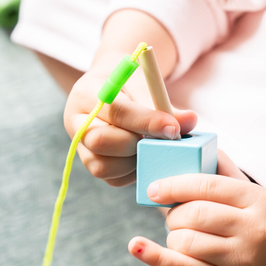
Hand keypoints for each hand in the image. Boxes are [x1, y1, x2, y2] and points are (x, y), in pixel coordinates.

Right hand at [64, 61, 196, 186]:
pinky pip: (112, 179)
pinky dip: (133, 173)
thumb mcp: (145, 86)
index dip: (146, 122)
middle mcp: (76, 123)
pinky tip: (144, 158)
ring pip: (103, 166)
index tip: (173, 129)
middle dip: (136, 144)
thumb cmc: (128, 87)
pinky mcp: (93, 165)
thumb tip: (190, 121)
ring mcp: (80, 148)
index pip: (114, 110)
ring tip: (151, 149)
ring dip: (134, 162)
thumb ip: (165, 105)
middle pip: (101, 141)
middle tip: (160, 140)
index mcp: (86, 94)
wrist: (109, 91)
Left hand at [128, 150, 265, 265]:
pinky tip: (135, 246)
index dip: (174, 185)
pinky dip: (154, 256)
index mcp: (260, 200)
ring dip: (173, 236)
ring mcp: (242, 260)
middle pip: (194, 214)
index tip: (153, 188)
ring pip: (185, 241)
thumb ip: (223, 170)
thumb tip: (189, 143)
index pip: (208, 186)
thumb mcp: (252, 196)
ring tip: (183, 236)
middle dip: (174, 214)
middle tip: (174, 216)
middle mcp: (255, 230)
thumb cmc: (260, 227)